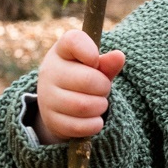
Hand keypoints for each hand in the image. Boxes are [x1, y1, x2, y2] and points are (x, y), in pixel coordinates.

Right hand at [33, 28, 125, 142]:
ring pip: (84, 106)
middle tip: (104, 89)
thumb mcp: (95, 69)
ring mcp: (48, 97)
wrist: (58, 105)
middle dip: (104, 87)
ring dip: (100, 106)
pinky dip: (94, 124)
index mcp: (61, 51)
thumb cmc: (81, 79)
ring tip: (99, 104)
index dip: (90, 50)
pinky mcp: (52, 120)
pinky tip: (95, 119)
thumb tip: (119, 56)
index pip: (74, 40)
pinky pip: (80, 126)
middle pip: (88, 80)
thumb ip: (107, 64)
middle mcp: (50, 72)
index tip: (95, 61)